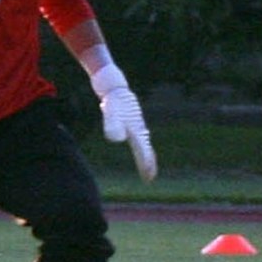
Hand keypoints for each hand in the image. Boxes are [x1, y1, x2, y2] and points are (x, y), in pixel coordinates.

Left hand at [89, 61, 157, 180]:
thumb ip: (113, 124)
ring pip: (142, 141)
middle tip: (150, 176)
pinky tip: (138, 143)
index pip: (143, 150)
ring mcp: (135, 122)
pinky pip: (137, 135)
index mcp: (136, 129)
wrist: (112, 83)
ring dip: (145, 153)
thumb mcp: (111, 112)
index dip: (146, 164)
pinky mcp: (130, 118)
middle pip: (145, 147)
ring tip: (148, 165)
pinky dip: (140, 143)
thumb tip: (116, 138)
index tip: (149, 177)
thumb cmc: (113, 99)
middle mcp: (138, 127)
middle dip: (148, 162)